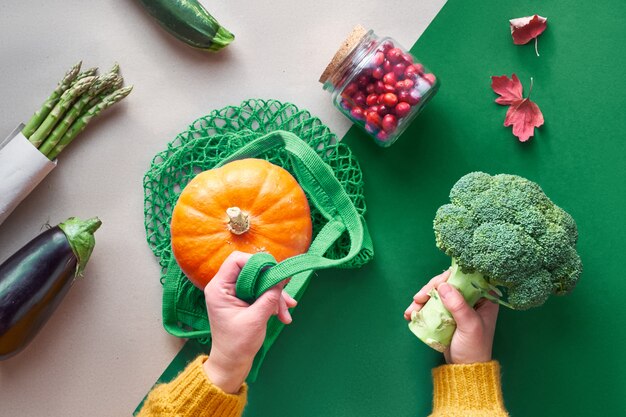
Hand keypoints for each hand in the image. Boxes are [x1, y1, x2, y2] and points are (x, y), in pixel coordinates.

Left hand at [203, 251, 296, 392]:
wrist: (232, 364)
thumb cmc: (238, 344)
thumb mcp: (256, 319)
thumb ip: (269, 297)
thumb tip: (281, 278)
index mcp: (219, 288)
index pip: (236, 260)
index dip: (257, 262)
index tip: (273, 274)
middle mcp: (225, 287)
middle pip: (252, 271)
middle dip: (271, 284)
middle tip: (286, 299)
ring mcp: (234, 293)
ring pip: (259, 282)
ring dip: (276, 296)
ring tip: (287, 313)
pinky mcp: (243, 300)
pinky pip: (260, 292)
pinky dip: (273, 301)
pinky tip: (283, 315)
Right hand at [404, 269, 498, 363]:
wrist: (465, 368)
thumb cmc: (474, 348)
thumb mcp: (470, 326)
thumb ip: (458, 305)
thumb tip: (443, 286)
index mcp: (484, 298)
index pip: (465, 278)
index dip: (448, 278)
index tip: (434, 287)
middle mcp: (471, 299)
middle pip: (448, 283)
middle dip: (430, 290)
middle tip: (417, 299)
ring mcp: (457, 305)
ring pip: (437, 293)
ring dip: (422, 299)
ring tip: (410, 311)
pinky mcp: (446, 313)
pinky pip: (432, 304)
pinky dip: (420, 307)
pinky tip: (410, 314)